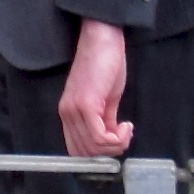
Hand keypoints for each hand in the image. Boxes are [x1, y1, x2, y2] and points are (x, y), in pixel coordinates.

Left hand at [56, 18, 133, 161]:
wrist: (102, 39)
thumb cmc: (105, 64)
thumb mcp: (105, 99)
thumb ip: (105, 120)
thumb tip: (112, 139)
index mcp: (69, 113)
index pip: (77, 149)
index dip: (99, 153)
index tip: (117, 140)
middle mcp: (67, 114)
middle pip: (85, 153)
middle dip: (110, 152)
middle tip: (125, 136)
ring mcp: (75, 110)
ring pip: (93, 148)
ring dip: (116, 145)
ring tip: (126, 129)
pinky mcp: (86, 104)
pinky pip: (99, 137)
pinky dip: (117, 138)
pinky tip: (126, 126)